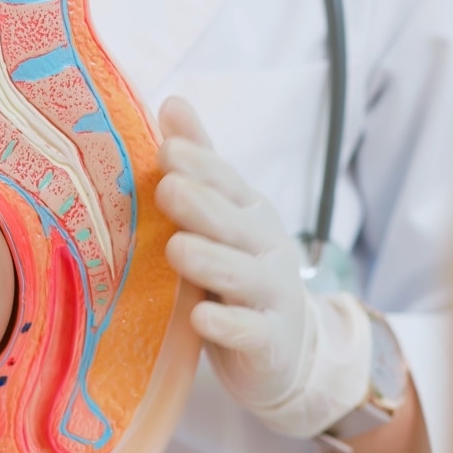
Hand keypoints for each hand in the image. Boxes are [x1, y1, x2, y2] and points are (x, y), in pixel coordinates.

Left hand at [153, 98, 371, 437]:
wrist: (283, 349)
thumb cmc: (238, 271)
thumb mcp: (223, 216)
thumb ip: (200, 164)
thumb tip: (172, 103)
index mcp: (250, 213)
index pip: (227, 183)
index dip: (202, 166)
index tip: (168, 149)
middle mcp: (265, 250)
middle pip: (234, 224)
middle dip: (203, 206)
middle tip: (169, 188)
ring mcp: (270, 296)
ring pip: (240, 276)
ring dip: (210, 262)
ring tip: (178, 249)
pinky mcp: (267, 343)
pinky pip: (248, 332)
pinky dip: (225, 326)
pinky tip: (200, 318)